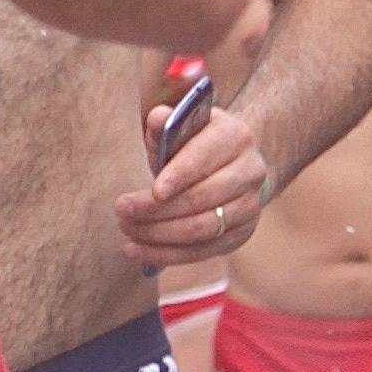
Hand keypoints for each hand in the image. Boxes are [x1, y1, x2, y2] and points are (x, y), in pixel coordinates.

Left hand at [115, 105, 272, 268]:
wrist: (233, 163)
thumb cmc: (196, 142)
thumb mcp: (183, 125)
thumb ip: (166, 122)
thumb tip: (157, 118)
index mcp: (235, 137)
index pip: (205, 157)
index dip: (179, 175)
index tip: (153, 190)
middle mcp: (249, 172)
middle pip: (201, 198)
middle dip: (157, 209)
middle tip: (122, 210)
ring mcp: (249, 206)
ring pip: (202, 229)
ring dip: (158, 235)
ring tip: (126, 230)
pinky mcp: (240, 233)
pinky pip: (202, 251)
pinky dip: (167, 254)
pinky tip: (137, 250)